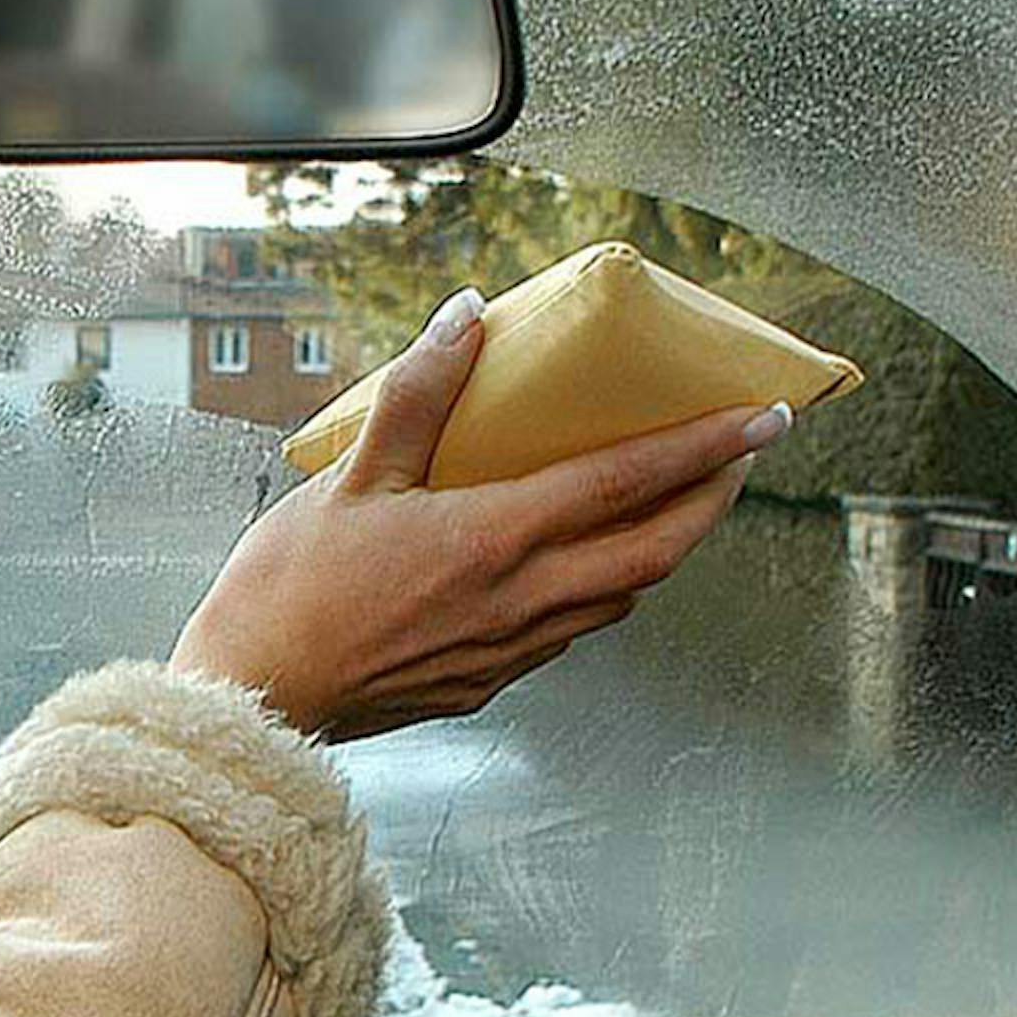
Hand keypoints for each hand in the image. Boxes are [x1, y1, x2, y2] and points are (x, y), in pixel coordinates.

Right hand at [173, 286, 788, 741]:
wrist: (257, 700)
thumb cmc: (291, 588)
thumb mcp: (349, 478)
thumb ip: (418, 396)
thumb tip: (467, 317)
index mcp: (494, 539)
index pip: (626, 482)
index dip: (703, 447)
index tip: (760, 417)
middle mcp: (522, 599)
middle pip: (656, 550)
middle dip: (711, 501)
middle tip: (740, 458)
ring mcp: (511, 650)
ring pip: (622, 597)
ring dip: (663, 548)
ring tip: (675, 505)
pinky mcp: (488, 683)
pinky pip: (572, 632)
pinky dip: (603, 590)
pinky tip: (584, 567)